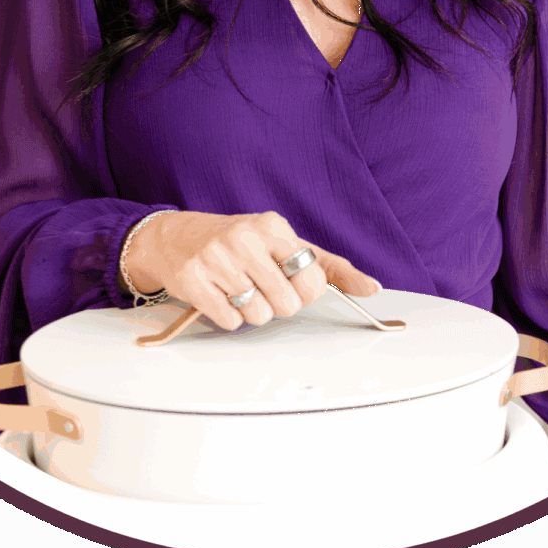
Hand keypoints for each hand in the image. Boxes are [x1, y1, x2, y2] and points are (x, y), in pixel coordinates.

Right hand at [122, 210, 380, 330]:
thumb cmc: (239, 242)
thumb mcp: (284, 243)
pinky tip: (219, 294)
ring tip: (238, 288)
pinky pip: (230, 322)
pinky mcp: (194, 282)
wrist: (175, 237)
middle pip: (287, 304)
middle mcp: (244, 238)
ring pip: (259, 316)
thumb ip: (330, 267)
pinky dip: (228, 316)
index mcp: (272, 226)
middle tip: (260, 285)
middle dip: (277, 304)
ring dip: (252, 312)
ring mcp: (217, 259)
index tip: (288, 279)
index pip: (312, 280)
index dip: (304, 291)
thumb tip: (372, 287)